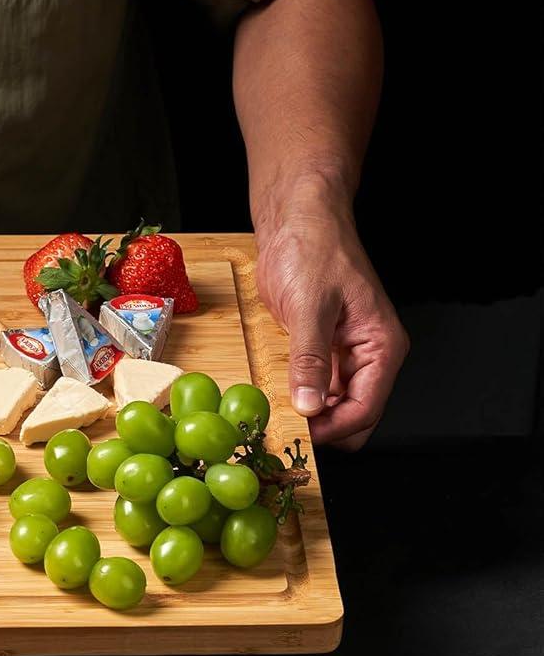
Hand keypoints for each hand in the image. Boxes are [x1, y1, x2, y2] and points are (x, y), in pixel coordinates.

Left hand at [255, 199, 407, 450]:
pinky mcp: (318, 348)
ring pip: (331, 404)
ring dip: (307, 413)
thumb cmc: (314, 249)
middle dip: (323, 427)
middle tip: (284, 429)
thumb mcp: (310, 305)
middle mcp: (367, 355)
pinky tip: (275, 395)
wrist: (296, 220)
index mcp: (381, 346)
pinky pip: (313, 385)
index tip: (301, 436)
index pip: (367, 408)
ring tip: (275, 414)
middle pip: (352, 414)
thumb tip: (310, 404)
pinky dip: (297, 395)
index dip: (334, 429)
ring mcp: (342, 353)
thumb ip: (310, 358)